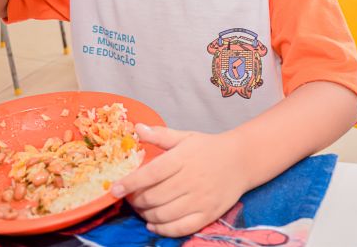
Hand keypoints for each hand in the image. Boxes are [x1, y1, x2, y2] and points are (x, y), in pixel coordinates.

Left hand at [112, 124, 245, 236]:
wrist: (241, 160)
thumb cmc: (208, 148)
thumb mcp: (185, 137)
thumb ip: (160, 135)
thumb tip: (137, 127)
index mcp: (182, 159)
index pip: (151, 174)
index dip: (130, 183)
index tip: (115, 189)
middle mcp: (190, 180)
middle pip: (154, 197)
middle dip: (136, 200)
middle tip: (130, 197)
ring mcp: (199, 199)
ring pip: (163, 215)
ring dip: (145, 215)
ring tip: (141, 208)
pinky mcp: (207, 214)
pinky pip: (180, 228)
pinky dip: (162, 230)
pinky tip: (153, 224)